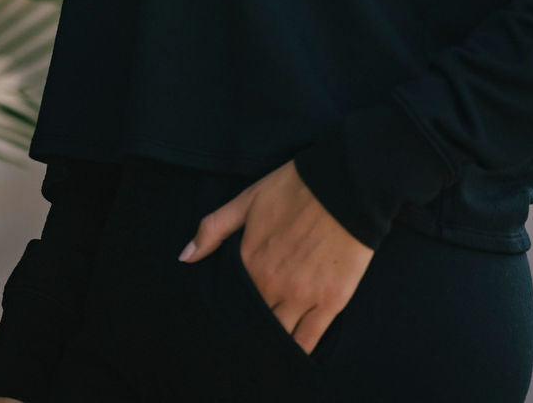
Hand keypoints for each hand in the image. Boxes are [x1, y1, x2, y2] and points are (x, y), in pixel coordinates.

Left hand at [177, 159, 373, 354]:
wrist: (348, 184)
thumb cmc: (297, 187)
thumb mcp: (248, 199)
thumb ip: (214, 228)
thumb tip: (185, 257)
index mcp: (249, 262)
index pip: (232, 299)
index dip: (233, 304)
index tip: (236, 304)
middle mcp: (272, 286)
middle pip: (254, 320)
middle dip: (250, 323)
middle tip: (252, 322)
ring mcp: (302, 297)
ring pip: (278, 335)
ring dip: (272, 339)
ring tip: (270, 336)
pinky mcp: (330, 302)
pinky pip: (308, 341)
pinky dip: (298, 349)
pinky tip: (292, 349)